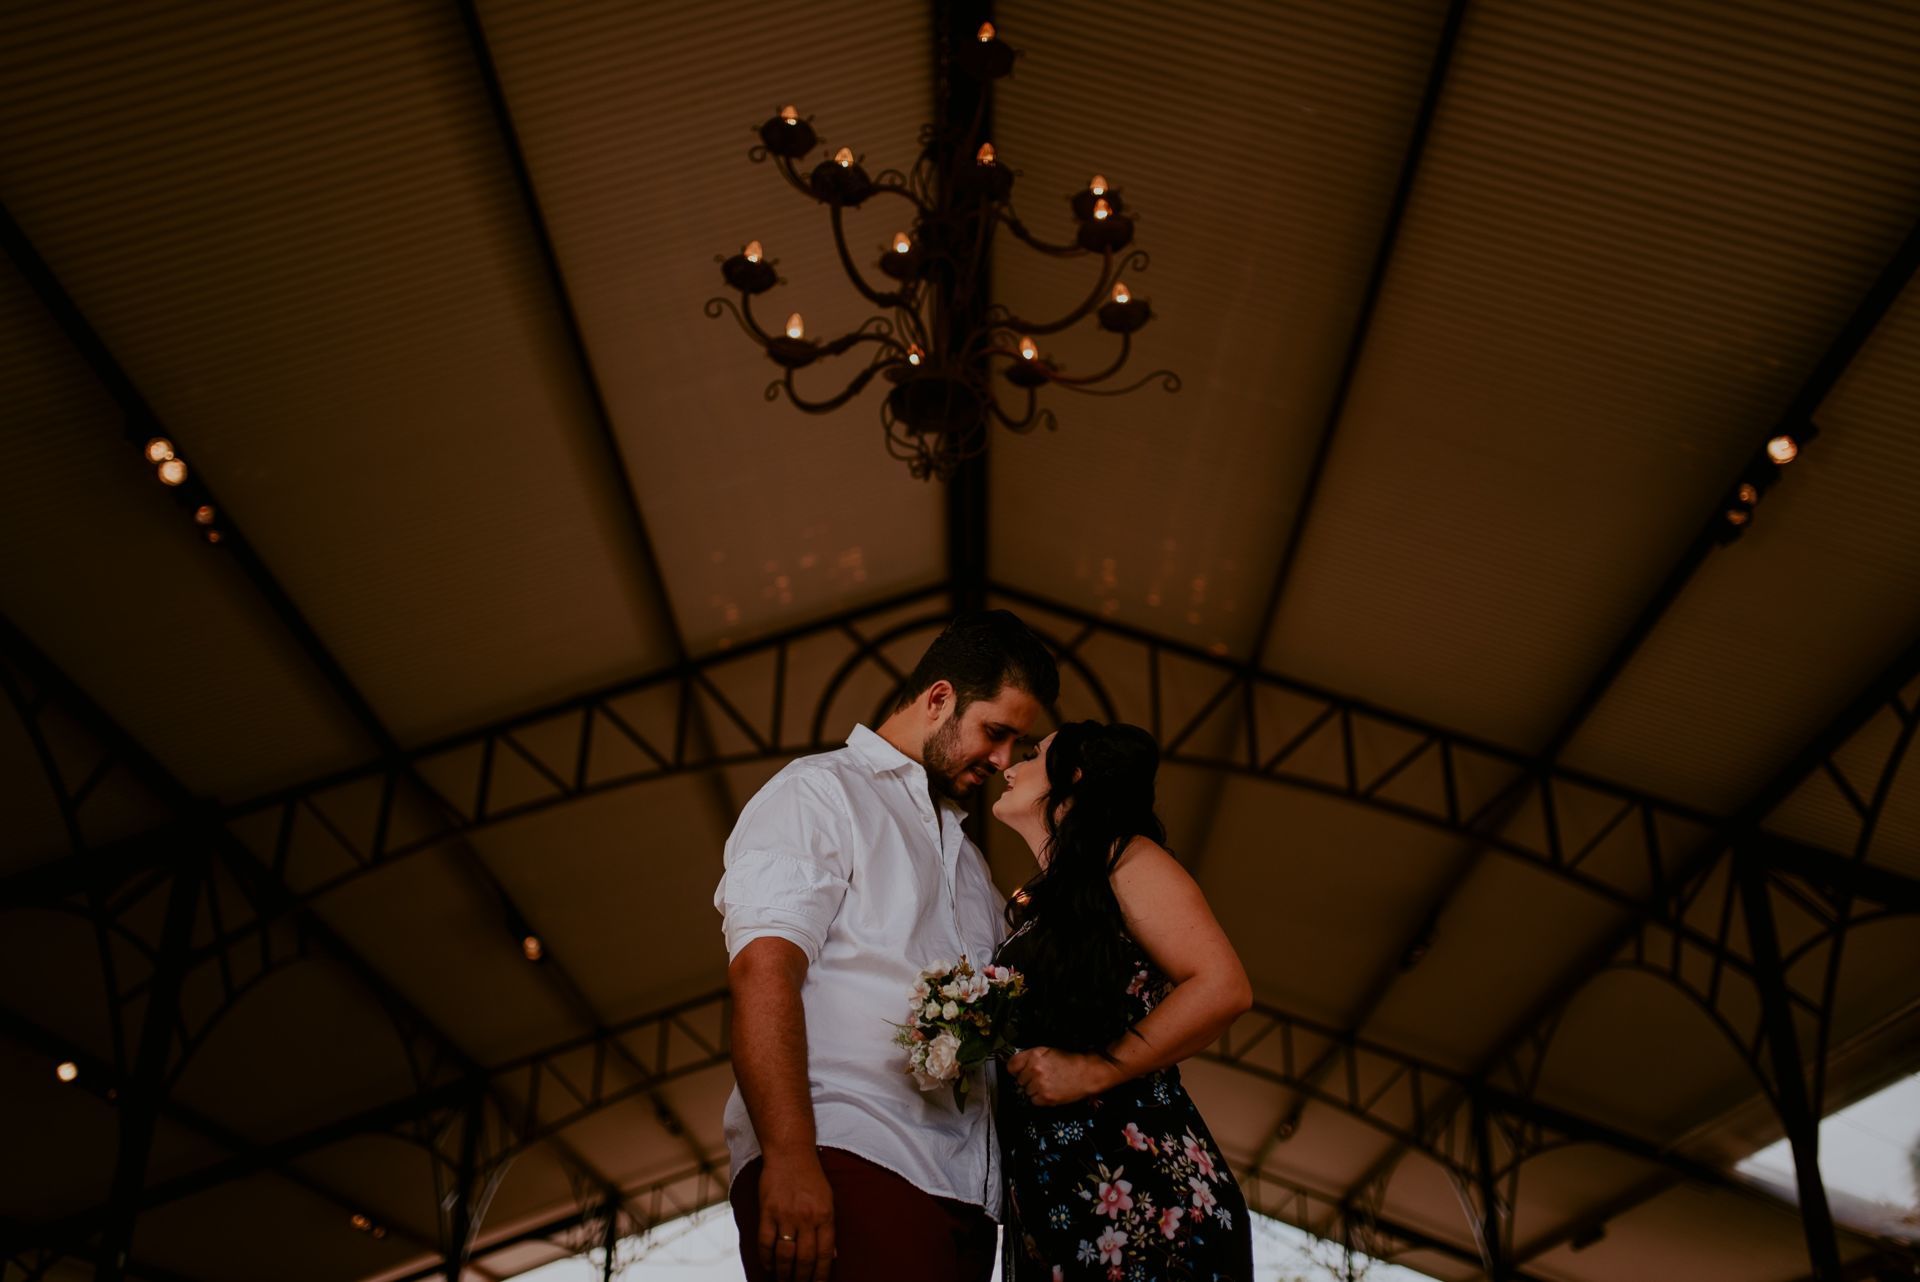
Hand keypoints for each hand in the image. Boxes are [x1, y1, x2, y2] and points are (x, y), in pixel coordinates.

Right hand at [757, 1151, 835, 1281]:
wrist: (789, 1153)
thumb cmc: (811, 1177)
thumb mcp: (828, 1200)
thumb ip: (829, 1227)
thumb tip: (833, 1256)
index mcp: (825, 1215)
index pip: (825, 1254)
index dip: (821, 1274)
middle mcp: (806, 1217)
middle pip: (805, 1258)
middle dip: (802, 1278)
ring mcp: (785, 1215)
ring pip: (785, 1255)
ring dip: (784, 1273)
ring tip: (784, 1281)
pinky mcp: (767, 1211)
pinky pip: (765, 1242)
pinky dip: (766, 1259)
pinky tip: (768, 1267)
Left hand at [1006, 1047, 1114, 1106]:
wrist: (1086, 1073)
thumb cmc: (1069, 1061)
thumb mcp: (1048, 1051)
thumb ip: (1031, 1057)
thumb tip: (1018, 1065)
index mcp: (1034, 1056)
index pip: (1011, 1065)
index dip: (1015, 1069)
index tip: (1019, 1072)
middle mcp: (1034, 1070)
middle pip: (1019, 1080)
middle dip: (1028, 1079)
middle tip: (1041, 1077)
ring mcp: (1039, 1084)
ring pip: (1026, 1091)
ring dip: (1035, 1090)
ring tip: (1048, 1084)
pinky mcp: (1046, 1098)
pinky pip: (1034, 1101)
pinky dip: (1040, 1099)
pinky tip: (1050, 1091)